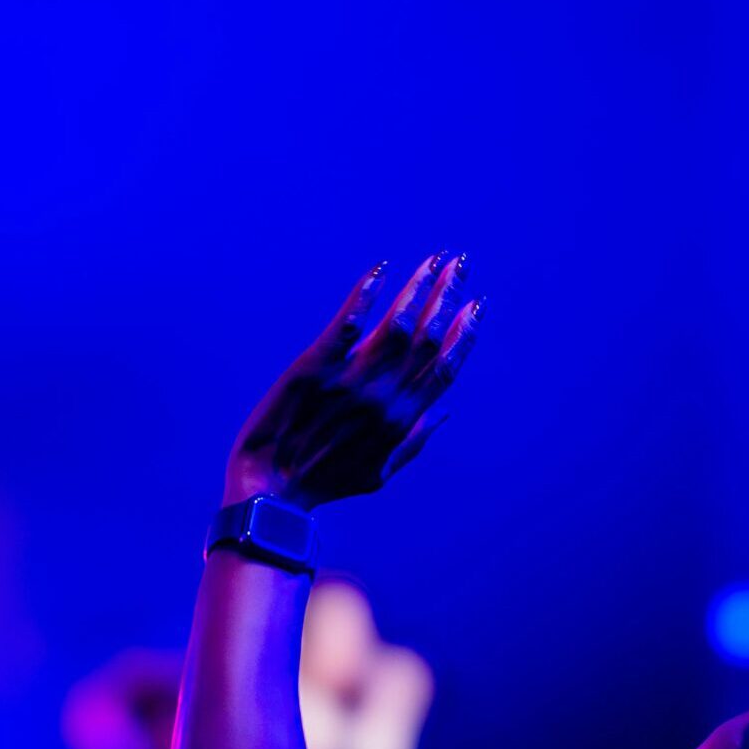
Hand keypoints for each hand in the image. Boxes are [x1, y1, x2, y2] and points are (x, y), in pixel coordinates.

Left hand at [224, 253, 484, 507]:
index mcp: (400, 421)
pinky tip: (380, 270)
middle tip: (461, 264)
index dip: (465, 333)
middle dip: (448, 296)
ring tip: (433, 260)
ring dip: (418, 287)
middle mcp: (382, 397)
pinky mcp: (315, 367)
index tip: (477, 305)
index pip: (445, 368)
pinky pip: (347, 323)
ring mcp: (349, 380)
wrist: (271, 488)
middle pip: (427, 338)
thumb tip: (444, 413)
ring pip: (396, 325)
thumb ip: (413, 442)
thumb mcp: (378, 475)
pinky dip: (365, 294)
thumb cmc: (323, 483)